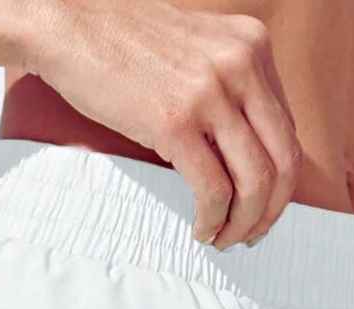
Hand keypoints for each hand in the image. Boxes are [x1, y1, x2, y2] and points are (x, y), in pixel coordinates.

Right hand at [24, 0, 301, 248]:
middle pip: (283, 161)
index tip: (264, 206)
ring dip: (243, 224)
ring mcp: (210, 93)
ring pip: (255, 182)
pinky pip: (214, 190)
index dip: (281, 181)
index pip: (287, 130)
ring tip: (224, 239)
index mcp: (252, 45)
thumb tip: (245, 149)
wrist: (66, 23)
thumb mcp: (198, 50)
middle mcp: (241, 64)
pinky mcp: (175, 122)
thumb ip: (229, 86)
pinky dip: (213, 221)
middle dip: (271, 211)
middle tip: (252, 234)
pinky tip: (202, 230)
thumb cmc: (122, 42)